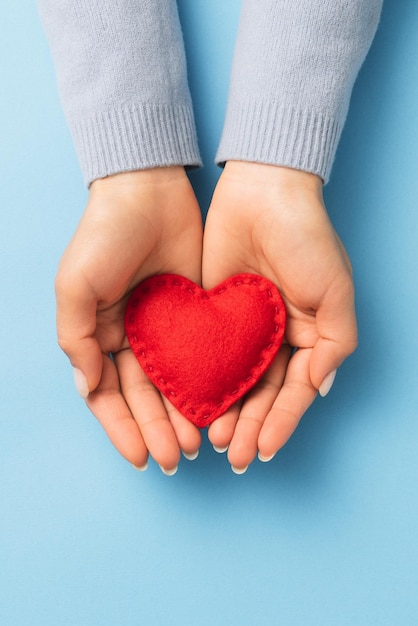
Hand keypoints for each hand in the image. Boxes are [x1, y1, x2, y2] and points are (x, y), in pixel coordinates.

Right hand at [56, 167, 202, 472]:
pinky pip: (201, 356)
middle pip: (144, 398)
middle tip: (176, 459)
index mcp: (99, 336)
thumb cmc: (103, 235)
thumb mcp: (75, 285)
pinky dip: (206, 384)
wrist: (148, 190)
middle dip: (157, 431)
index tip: (140, 458)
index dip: (122, 429)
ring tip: (198, 444)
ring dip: (182, 416)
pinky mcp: (196, 313)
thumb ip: (76, 339)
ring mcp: (165, 328)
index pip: (109, 396)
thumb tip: (89, 389)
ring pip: (174, 384)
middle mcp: (131, 338)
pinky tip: (217, 407)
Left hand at [202, 161, 357, 471]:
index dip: (280, 423)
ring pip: (232, 381)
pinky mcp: (210, 312)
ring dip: (225, 413)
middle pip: (261, 394)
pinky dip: (201, 381)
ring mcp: (241, 327)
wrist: (263, 191)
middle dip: (248, 426)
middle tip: (232, 454)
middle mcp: (274, 337)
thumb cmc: (307, 238)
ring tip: (212, 440)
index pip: (293, 391)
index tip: (263, 450)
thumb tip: (318, 389)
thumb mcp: (336, 292)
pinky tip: (191, 405)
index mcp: (306, 336)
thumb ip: (334, 344)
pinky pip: (205, 354)